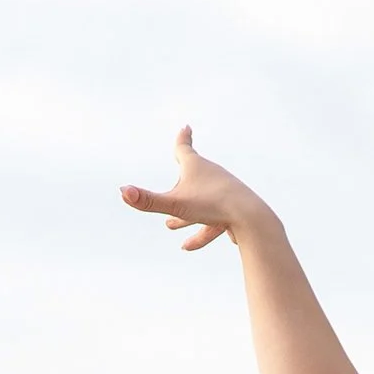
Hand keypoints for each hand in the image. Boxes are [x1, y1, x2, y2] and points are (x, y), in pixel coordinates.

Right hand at [117, 125, 272, 254]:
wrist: (251, 218)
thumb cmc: (213, 205)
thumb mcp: (176, 204)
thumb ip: (148, 201)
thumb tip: (122, 192)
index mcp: (196, 167)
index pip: (184, 148)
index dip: (182, 138)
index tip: (186, 127)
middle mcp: (212, 175)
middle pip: (194, 172)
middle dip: (183, 176)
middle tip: (181, 164)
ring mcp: (224, 192)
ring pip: (201, 201)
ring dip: (186, 212)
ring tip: (171, 226)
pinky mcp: (233, 211)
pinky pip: (214, 220)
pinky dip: (201, 231)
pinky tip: (189, 246)